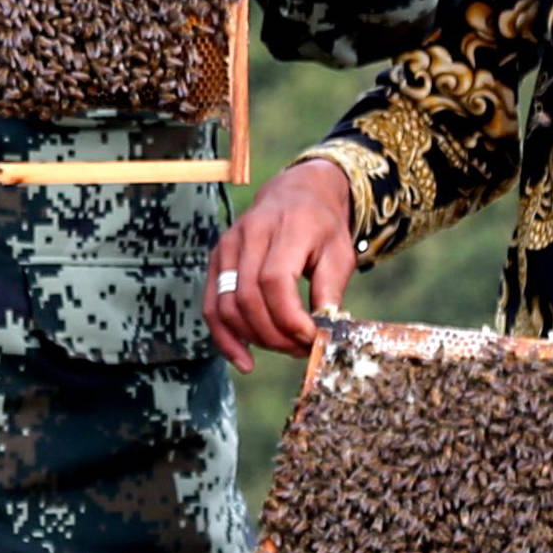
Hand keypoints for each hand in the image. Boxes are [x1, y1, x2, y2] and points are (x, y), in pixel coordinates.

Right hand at [206, 157, 361, 372]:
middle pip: (249, 298)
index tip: (310, 337)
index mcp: (287, 227)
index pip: (275, 281)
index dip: (289, 318)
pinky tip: (244, 360)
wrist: (297, 193)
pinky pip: (212, 306)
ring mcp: (227, 246)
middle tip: (299, 349)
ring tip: (282, 348)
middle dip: (274, 334)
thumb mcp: (340, 253)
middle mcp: (250, 234)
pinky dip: (225, 338)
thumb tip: (322, 335)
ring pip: (227, 306)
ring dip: (254, 339)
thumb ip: (330, 292)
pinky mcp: (216, 260)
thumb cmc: (322, 227)